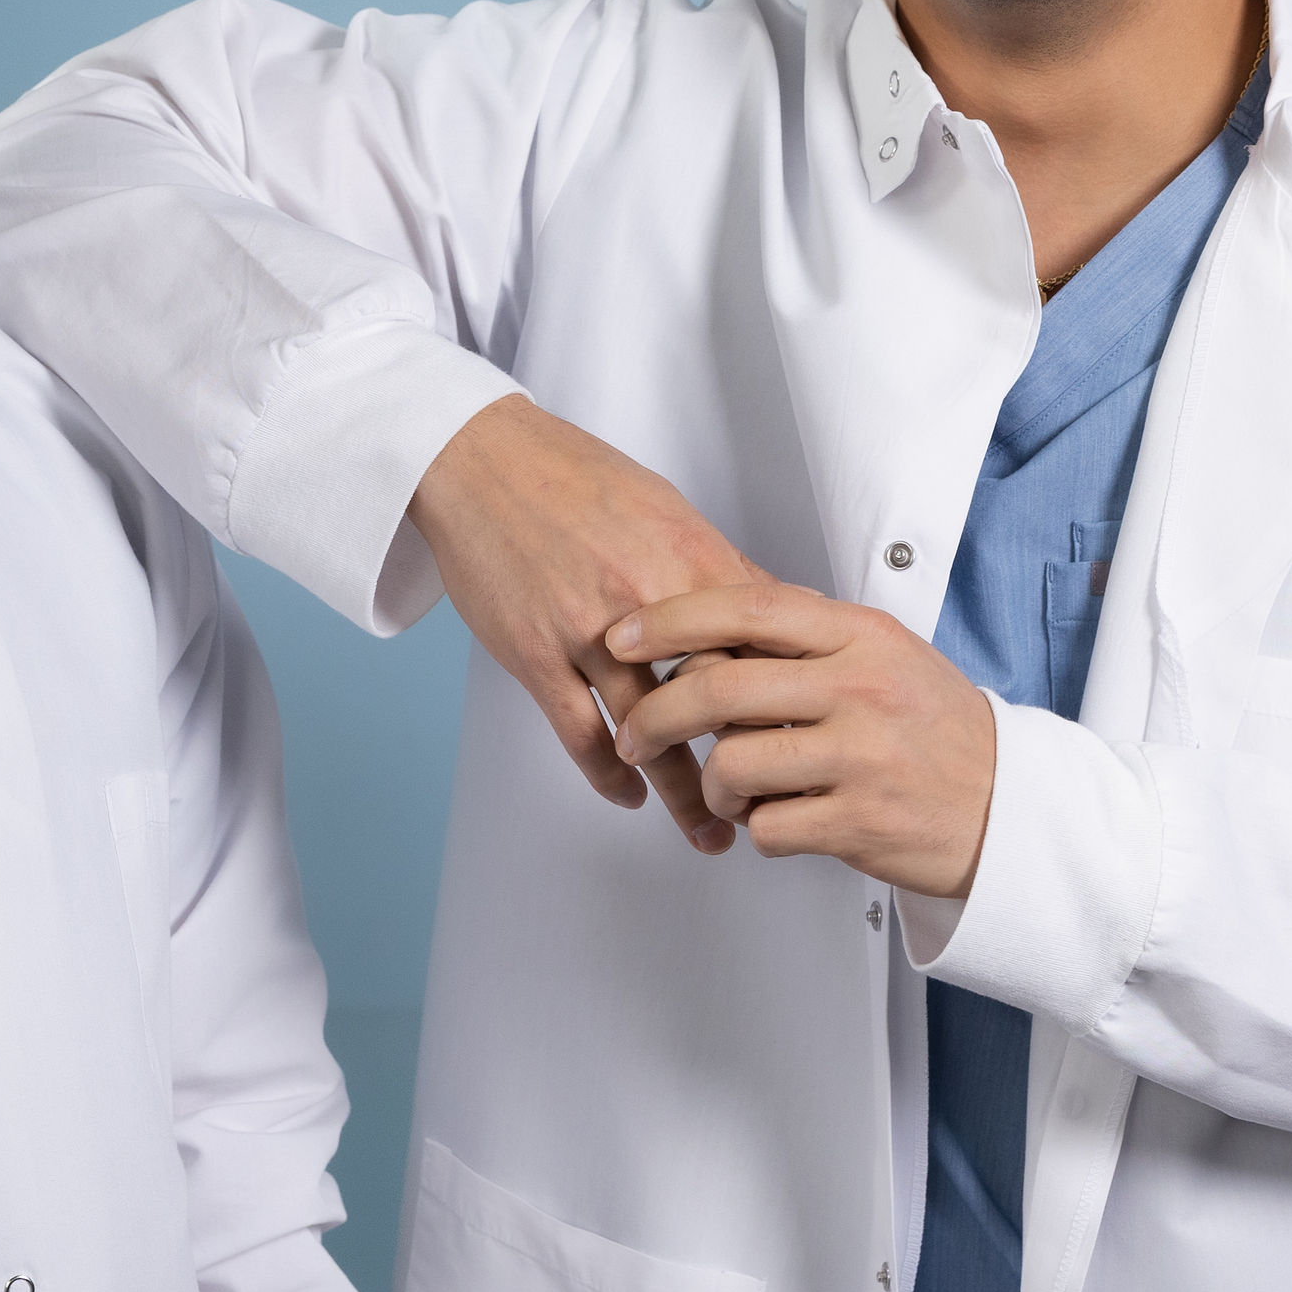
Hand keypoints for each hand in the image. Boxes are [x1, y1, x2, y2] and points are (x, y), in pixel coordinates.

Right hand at [407, 396, 753, 853]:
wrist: (478, 460)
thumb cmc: (571, 476)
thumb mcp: (664, 508)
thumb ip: (716, 566)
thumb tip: (772, 609)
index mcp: (689, 557)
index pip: (763, 646)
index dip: (793, 702)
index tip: (814, 742)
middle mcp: (647, 599)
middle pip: (720, 698)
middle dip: (755, 759)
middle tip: (778, 802)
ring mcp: (586, 631)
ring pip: (651, 734)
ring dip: (685, 794)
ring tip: (713, 832)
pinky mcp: (534, 653)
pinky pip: (579, 733)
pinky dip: (609, 776)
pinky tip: (627, 795)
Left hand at [606, 582, 998, 900]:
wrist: (1008, 808)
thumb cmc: (932, 729)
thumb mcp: (882, 656)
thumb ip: (805, 637)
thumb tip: (707, 620)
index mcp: (861, 636)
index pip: (746, 608)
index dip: (670, 619)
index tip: (623, 635)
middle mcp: (860, 689)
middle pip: (718, 689)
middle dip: (654, 716)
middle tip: (634, 735)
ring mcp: (861, 758)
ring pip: (731, 764)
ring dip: (711, 785)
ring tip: (729, 789)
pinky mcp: (860, 823)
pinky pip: (766, 826)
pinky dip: (756, 828)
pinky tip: (778, 819)